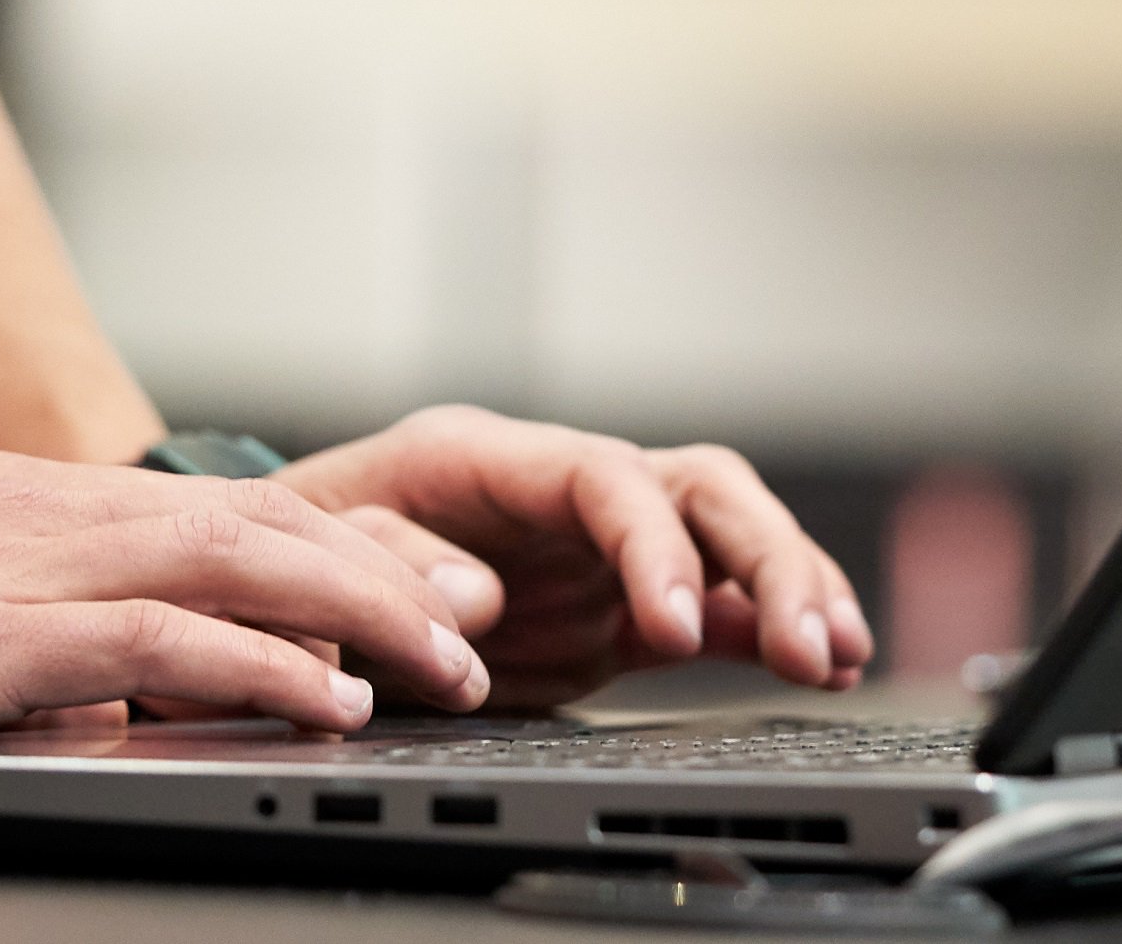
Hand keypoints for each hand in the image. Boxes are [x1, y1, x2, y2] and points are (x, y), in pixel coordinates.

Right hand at [0, 451, 488, 829]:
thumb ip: (37, 639)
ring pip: (232, 562)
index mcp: (20, 502)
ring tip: (451, 665)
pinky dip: (260, 664)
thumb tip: (139, 690)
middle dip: (387, 573)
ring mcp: (0, 563)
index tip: (430, 593)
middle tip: (481, 625)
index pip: (222, 513)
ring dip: (361, 615)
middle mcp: (26, 510)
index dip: (344, 549)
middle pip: (256, 521)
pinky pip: (153, 639)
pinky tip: (329, 697)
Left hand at [273, 406, 874, 708]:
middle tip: (804, 644)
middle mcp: (560, 490)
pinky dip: (766, 628)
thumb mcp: (309, 547)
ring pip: (725, 535)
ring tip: (838, 655)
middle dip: (764, 560)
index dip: (653, 544)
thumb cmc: (291, 553)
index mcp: (486, 457)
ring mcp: (597, 546)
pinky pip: (713, 605)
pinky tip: (824, 664)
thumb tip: (477, 599)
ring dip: (789, 588)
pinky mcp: (614, 606)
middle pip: (697, 488)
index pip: (604, 476)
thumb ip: (388, 563)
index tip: (675, 624)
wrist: (283, 581)